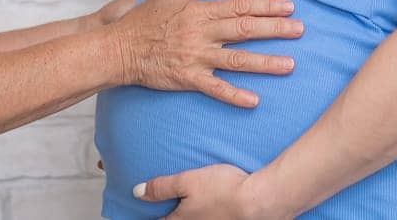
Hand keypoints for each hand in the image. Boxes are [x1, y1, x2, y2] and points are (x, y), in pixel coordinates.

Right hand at [108, 0, 303, 107]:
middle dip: (275, 29)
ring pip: (237, 60)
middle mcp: (201, 33)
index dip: (265, 6)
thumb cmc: (144, 20)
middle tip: (300, 30)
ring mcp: (195, 57)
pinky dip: (234, 95)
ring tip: (290, 65)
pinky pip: (215, 88)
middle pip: (245, 30)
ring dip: (265, 63)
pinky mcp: (187, 79)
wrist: (118, 48)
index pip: (239, 6)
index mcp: (199, 12)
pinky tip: (254, 100)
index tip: (289, 7)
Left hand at [135, 164, 288, 219]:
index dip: (153, 218)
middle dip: (172, 217)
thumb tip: (136, 192)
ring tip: (193, 208)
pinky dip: (209, 216)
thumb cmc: (224, 189)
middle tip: (169, 212)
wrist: (260, 201)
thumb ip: (162, 187)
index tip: (148, 215)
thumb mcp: (187, 181)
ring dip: (193, 216)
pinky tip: (214, 210)